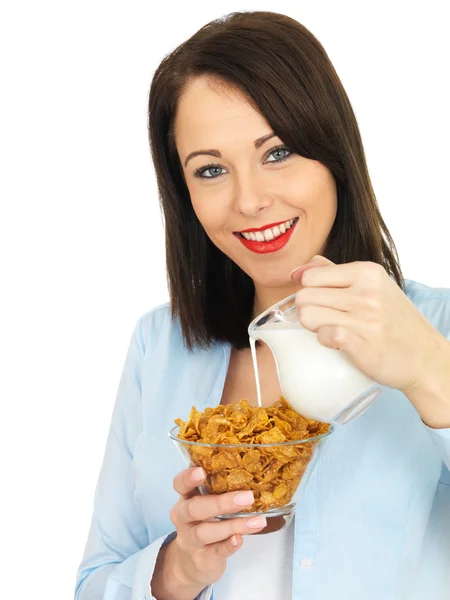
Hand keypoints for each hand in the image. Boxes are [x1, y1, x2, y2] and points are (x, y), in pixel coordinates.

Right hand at [169, 466, 266, 587]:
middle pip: (195, 508)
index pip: (180, 484)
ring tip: (257, 521)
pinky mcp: (202, 558)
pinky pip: (215, 552)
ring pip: (206, 532)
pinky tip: (240, 539)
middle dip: (221, 503)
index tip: (202, 471)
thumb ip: (219, 490)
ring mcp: (191, 540)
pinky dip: (228, 546)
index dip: (188, 477)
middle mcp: (184, 518)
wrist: (191, 561)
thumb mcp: (205, 504)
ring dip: (234, 525)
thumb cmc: (204, 523)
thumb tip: (252, 475)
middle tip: (247, 497)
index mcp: (186, 498)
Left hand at [290, 255, 445, 394]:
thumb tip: (297, 271)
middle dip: (309, 309)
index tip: (325, 301)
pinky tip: (340, 342)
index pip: (310, 276)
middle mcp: (367, 292)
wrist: (425, 356)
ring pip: (307, 316)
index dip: (310, 291)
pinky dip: (326, 341)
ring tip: (334, 329)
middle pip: (304, 297)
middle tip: (329, 318)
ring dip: (315, 326)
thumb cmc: (393, 320)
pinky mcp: (364, 345)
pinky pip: (324, 336)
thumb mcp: (372, 285)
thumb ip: (333, 272)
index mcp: (367, 272)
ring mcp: (366, 319)